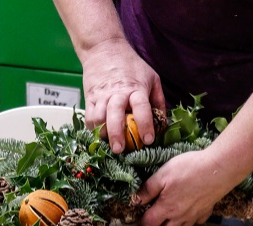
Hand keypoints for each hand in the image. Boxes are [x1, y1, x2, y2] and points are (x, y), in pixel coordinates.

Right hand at [81, 39, 164, 153]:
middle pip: (115, 115)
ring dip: (102, 134)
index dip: (145, 124)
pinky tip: (99, 136)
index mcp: (136, 88)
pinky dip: (93, 129)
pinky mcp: (90, 98)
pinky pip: (89, 117)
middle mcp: (118, 93)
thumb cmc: (131, 65)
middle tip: (120, 150)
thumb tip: (163, 124)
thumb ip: (158, 101)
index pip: (142, 107)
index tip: (148, 140)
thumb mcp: (152, 78)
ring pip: (98, 118)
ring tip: (108, 146)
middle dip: (117, 134)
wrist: (104, 49)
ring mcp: (102, 96)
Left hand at [135, 149, 238, 225]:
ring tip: (172, 208)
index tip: (142, 211)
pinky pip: (195, 221)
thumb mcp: (163, 174)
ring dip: (173, 221)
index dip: (142, 219)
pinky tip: (190, 206)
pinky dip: (190, 217)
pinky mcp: (206, 212)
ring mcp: (194, 216)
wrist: (219, 169)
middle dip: (158, 222)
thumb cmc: (189, 169)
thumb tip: (135, 201)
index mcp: (166, 208)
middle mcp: (179, 217)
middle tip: (156, 208)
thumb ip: (148, 189)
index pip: (149, 223)